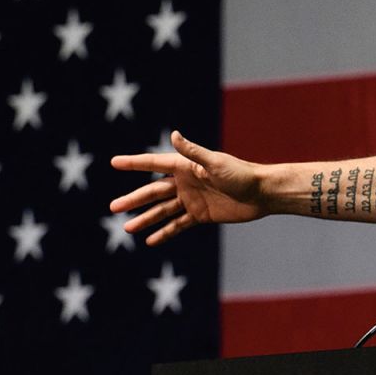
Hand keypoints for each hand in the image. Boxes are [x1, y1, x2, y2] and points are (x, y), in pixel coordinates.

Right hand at [109, 131, 268, 245]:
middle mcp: (186, 182)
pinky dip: (164, 232)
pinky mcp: (201, 215)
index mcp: (186, 167)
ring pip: (163, 211)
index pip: (154, 164)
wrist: (263, 193)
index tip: (114, 162)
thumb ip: (193, 152)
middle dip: (134, 199)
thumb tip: (174, 135)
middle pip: (153, 192)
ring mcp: (192, 200)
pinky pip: (178, 225)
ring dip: (145, 219)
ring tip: (126, 227)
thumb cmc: (241, 174)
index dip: (134, 163)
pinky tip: (150, 240)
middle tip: (113, 207)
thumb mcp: (215, 163)